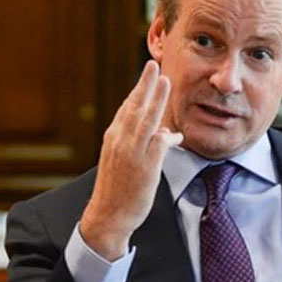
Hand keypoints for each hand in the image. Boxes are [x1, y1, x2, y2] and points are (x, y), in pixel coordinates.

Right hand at [79, 60, 182, 259]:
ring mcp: (131, 155)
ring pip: (144, 121)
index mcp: (114, 138)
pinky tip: (174, 132)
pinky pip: (156, 147)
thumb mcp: (125, 161)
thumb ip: (145, 144)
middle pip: (134, 108)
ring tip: (164, 82)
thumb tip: (166, 132)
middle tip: (153, 65)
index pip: (127, 108)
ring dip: (155, 100)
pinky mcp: (144, 169)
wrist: (108, 216)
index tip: (147, 73)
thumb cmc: (118, 190)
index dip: (138, 90)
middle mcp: (120, 142)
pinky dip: (165, 136)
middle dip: (145, 85)